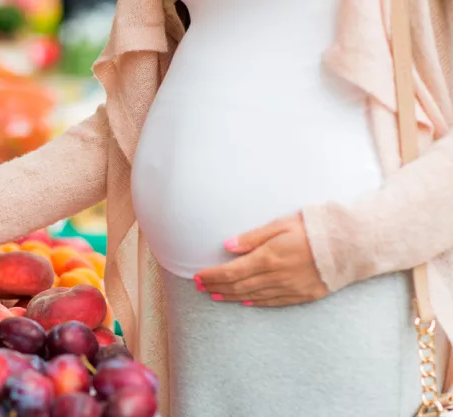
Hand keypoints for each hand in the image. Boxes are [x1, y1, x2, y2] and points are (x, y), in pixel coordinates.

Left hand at [194, 214, 328, 306]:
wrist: (353, 245)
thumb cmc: (316, 227)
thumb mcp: (282, 224)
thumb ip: (253, 237)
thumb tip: (227, 246)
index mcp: (269, 257)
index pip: (231, 271)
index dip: (212, 276)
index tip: (198, 276)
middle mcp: (276, 276)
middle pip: (238, 286)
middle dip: (216, 287)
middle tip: (200, 287)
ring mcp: (290, 288)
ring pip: (253, 296)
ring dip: (231, 296)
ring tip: (215, 295)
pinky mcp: (303, 295)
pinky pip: (273, 302)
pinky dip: (256, 302)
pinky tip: (245, 301)